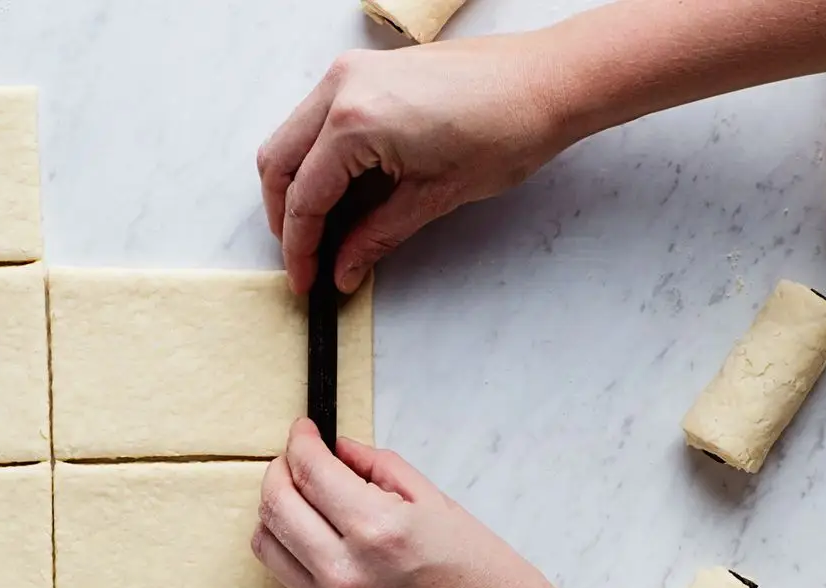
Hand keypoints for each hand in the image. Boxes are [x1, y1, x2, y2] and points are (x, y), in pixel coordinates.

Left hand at [253, 420, 586, 587]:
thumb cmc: (496, 584)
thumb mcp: (442, 506)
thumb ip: (381, 471)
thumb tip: (341, 451)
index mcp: (379, 531)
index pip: (309, 472)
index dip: (300, 441)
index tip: (305, 430)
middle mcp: (346, 573)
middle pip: (275, 506)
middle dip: (280, 470)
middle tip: (298, 456)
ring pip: (269, 546)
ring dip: (277, 511)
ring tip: (303, 495)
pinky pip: (293, 580)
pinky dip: (295, 548)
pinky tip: (320, 535)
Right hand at [257, 35, 572, 294]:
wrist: (547, 81)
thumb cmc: (505, 129)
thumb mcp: (434, 197)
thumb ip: (376, 235)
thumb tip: (343, 268)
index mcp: (354, 121)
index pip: (304, 195)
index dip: (299, 247)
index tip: (305, 280)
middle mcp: (342, 87)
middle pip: (279, 161)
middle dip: (285, 216)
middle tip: (305, 260)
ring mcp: (353, 71)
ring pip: (293, 137)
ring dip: (298, 184)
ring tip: (323, 231)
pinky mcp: (369, 70)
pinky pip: (319, 117)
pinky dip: (318, 156)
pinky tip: (342, 191)